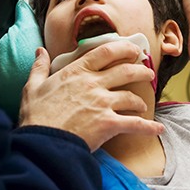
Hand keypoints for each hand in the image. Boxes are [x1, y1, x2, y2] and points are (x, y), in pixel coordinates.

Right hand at [19, 43, 162, 150]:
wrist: (43, 141)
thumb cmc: (36, 114)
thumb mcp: (33, 86)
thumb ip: (40, 67)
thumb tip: (39, 51)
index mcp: (77, 71)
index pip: (105, 52)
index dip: (123, 48)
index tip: (133, 49)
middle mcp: (93, 84)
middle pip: (126, 71)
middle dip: (141, 70)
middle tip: (147, 72)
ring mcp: (103, 104)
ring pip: (131, 96)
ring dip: (140, 100)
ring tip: (143, 104)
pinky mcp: (108, 124)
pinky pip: (135, 124)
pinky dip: (148, 127)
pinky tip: (157, 128)